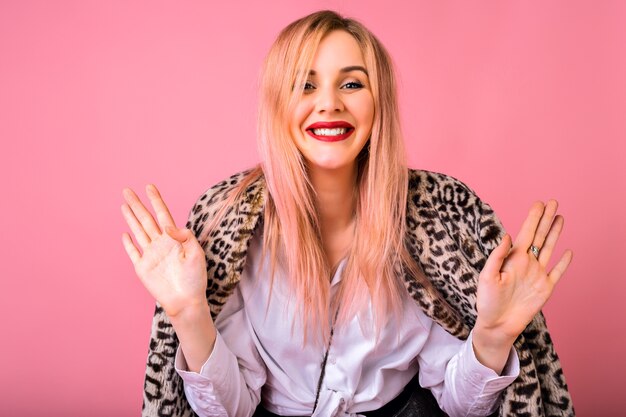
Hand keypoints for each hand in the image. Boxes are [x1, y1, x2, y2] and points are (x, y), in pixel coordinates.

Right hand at [121, 185, 207, 317]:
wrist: (186, 301)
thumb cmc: (195, 279)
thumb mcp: (196, 254)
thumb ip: (185, 237)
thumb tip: (168, 226)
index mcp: (174, 239)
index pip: (163, 215)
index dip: (156, 200)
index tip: (150, 186)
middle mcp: (161, 244)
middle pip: (146, 219)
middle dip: (137, 204)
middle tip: (127, 190)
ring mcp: (151, 255)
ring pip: (138, 231)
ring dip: (130, 218)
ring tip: (124, 204)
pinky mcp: (142, 268)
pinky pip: (133, 252)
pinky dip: (128, 243)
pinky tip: (125, 233)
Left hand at [475, 200, 572, 342]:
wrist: (497, 325)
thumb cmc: (487, 301)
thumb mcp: (487, 276)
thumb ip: (497, 256)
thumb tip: (508, 236)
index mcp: (513, 258)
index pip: (525, 233)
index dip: (532, 218)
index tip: (539, 203)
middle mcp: (526, 263)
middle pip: (539, 236)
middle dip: (546, 219)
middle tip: (553, 202)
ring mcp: (537, 275)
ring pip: (549, 248)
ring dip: (555, 233)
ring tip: (560, 217)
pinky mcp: (545, 289)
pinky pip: (557, 272)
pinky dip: (564, 262)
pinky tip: (568, 252)